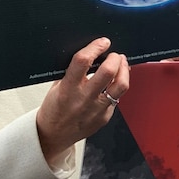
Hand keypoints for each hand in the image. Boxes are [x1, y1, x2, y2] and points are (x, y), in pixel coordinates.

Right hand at [35, 38, 129, 165]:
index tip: (102, 42)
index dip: (95, 48)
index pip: (83, 62)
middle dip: (115, 58)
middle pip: (108, 72)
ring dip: (124, 70)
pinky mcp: (105, 117)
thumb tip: (92, 53)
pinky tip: (114, 83)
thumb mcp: (57, 86)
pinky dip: (117, 87)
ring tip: (121, 64)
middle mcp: (84, 99)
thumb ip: (73, 71)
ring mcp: (96, 109)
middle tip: (114, 55)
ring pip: (121, 85)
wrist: (54, 135)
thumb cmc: (54, 108)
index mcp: (68, 89)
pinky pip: (117, 98)